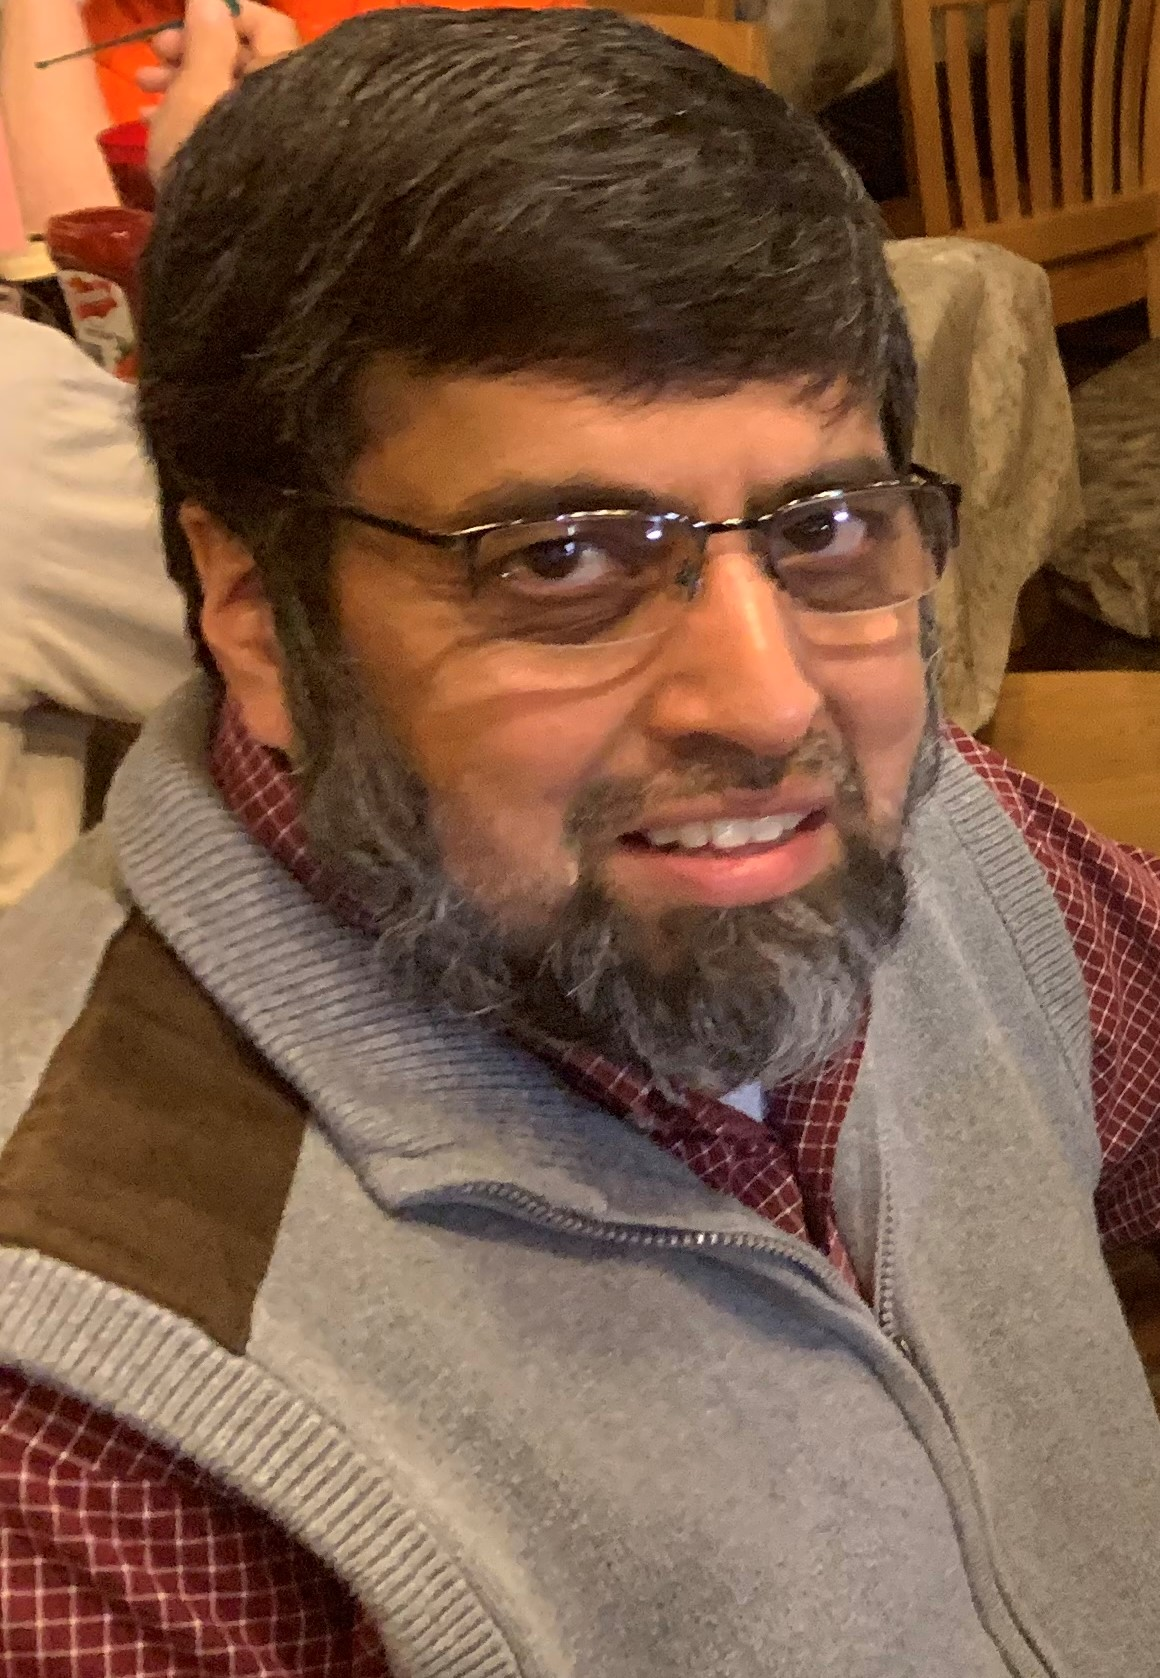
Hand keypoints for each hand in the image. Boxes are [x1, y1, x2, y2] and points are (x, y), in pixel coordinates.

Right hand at [136, 0, 300, 181]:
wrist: (224, 248)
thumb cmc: (208, 159)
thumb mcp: (196, 92)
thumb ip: (206, 41)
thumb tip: (212, 0)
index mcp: (286, 80)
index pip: (267, 25)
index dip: (223, 16)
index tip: (182, 22)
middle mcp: (294, 109)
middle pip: (247, 62)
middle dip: (195, 51)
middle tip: (152, 55)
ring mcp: (281, 147)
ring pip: (234, 99)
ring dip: (186, 85)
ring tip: (143, 90)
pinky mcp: (264, 177)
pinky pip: (233, 135)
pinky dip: (198, 122)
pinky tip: (156, 126)